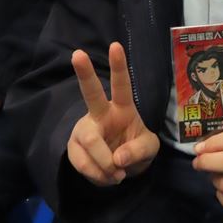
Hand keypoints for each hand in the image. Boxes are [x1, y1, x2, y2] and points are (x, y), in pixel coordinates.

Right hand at [67, 42, 159, 186]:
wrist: (120, 171)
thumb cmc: (136, 149)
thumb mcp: (149, 149)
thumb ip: (138, 151)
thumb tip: (118, 159)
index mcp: (123, 107)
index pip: (122, 85)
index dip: (119, 66)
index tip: (115, 46)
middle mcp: (100, 114)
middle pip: (91, 93)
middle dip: (84, 73)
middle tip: (78, 54)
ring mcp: (85, 130)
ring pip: (90, 140)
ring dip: (105, 162)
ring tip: (118, 174)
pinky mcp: (74, 149)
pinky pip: (83, 163)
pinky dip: (99, 175)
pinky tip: (108, 177)